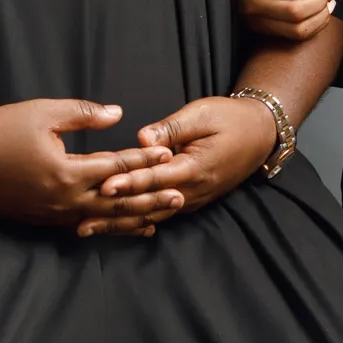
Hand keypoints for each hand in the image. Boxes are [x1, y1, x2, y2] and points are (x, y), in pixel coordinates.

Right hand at [0, 99, 162, 232]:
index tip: (170, 156)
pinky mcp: (40, 220)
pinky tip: (116, 227)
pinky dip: (103, 226)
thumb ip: (84, 114)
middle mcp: (63, 199)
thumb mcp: (44, 112)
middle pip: (117, 201)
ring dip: (130, 219)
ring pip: (101, 220)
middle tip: (180, 197)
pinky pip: (79, 226)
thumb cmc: (0, 128)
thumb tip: (119, 114)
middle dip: (150, 199)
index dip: (145, 160)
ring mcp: (51, 214)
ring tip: (157, 220)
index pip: (117, 166)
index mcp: (67, 170)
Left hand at [95, 96, 278, 227]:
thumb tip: (142, 137)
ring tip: (88, 229)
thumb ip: (171, 128)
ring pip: (151, 215)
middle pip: (147, 206)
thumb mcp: (202, 114)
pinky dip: (135, 222)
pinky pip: (159, 214)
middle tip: (82, 222)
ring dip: (119, 223)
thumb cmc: (230, 119)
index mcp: (195, 168)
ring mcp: (191, 200)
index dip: (128, 183)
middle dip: (114, 215)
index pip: (155, 178)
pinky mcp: (189, 201)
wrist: (260, 135)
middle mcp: (192, 191)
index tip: (103, 186)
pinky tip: (112, 228)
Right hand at [237, 0, 342, 45]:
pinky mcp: (268, 35)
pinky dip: (317, 26)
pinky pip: (299, 36)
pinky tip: (321, 15)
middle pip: (295, 11)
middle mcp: (254, 6)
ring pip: (298, 28)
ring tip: (328, 4)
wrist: (237, 0)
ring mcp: (260, 24)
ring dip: (321, 16)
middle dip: (319, 1)